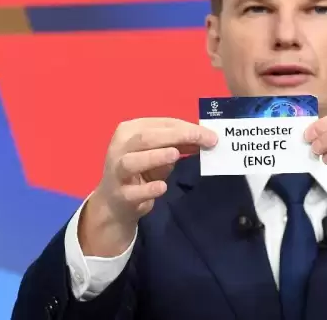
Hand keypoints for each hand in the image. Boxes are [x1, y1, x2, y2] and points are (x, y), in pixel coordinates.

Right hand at [80, 117, 216, 255]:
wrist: (116, 202)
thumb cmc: (142, 170)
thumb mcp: (160, 153)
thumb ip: (180, 144)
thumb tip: (206, 138)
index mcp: (130, 131)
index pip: (161, 124)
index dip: (186, 127)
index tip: (210, 134)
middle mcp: (119, 148)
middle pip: (146, 137)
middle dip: (178, 136)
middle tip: (205, 141)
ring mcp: (117, 172)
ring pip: (131, 161)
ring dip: (154, 157)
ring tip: (175, 154)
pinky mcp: (120, 195)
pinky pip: (133, 192)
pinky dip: (148, 189)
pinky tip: (162, 187)